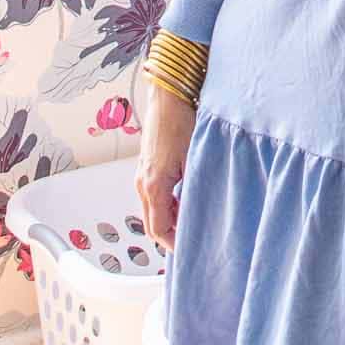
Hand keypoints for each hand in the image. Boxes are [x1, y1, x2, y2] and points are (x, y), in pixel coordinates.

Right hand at [136, 79, 196, 251]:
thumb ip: (195, 192)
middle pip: (153, 223)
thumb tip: (202, 215)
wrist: (168, 95)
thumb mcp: (194, 160)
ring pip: (154, 209)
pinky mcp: (147, 165)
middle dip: (173, 233)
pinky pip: (154, 194)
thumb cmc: (180, 122)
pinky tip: (187, 195)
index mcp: (153, 186)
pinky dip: (168, 202)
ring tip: (196, 215)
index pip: (159, 231)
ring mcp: (142, 174)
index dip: (175, 244)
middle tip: (197, 237)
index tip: (191, 250)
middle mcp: (142, 183)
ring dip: (172, 216)